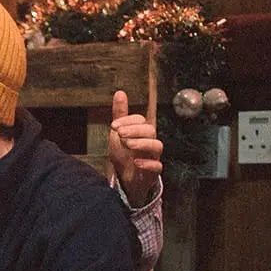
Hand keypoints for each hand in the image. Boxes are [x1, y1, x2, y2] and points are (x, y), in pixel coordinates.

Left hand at [109, 90, 163, 207]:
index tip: (113, 126)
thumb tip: (120, 92)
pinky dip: (148, 164)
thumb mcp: (118, 133)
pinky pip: (157, 167)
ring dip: (142, 143)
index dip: (128, 121)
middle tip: (119, 133)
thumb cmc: (124, 153)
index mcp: (141, 132)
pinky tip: (136, 162)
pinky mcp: (153, 171)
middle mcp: (149, 142)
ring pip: (157, 146)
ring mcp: (152, 156)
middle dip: (135, 130)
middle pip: (150, 130)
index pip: (141, 120)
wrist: (126, 177)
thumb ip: (120, 114)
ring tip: (127, 144)